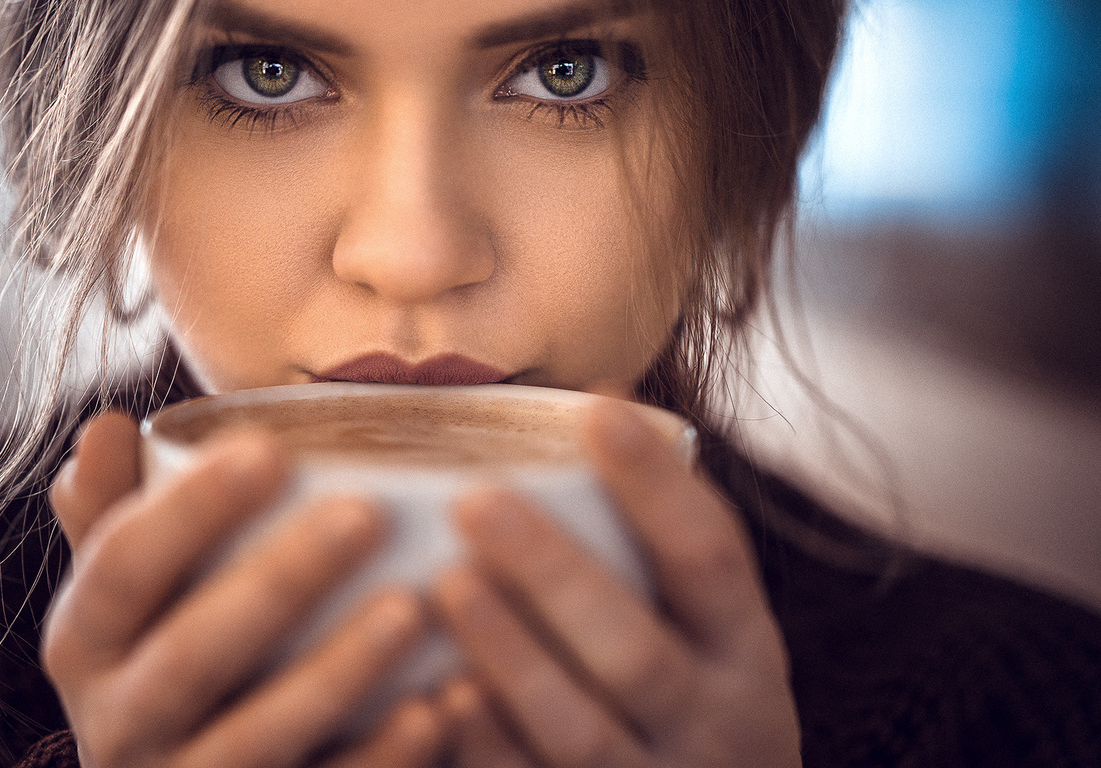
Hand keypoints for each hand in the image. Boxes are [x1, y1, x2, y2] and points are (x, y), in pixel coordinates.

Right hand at [43, 411, 449, 767]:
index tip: (272, 448)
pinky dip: (382, 757)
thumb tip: (105, 428)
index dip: (189, 510)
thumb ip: (112, 516)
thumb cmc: (168, 657)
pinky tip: (440, 706)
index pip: (120, 568)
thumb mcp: (124, 598)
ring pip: (255, 739)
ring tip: (413, 608)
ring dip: (336, 673)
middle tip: (365, 515)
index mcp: (84, 645)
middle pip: (190, 654)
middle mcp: (118, 724)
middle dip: (277, 583)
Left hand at [434, 398, 799, 766]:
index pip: (710, 554)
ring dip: (513, 656)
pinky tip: (439, 698)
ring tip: (447, 585)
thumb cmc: (693, 698)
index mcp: (743, 649)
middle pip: (633, 647)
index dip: (655, 483)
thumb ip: (659, 542)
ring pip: (582, 727)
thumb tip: (594, 396)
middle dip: (554, 572)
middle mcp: (716, 720)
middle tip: (476, 499)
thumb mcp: (708, 630)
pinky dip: (490, 746)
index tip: (594, 408)